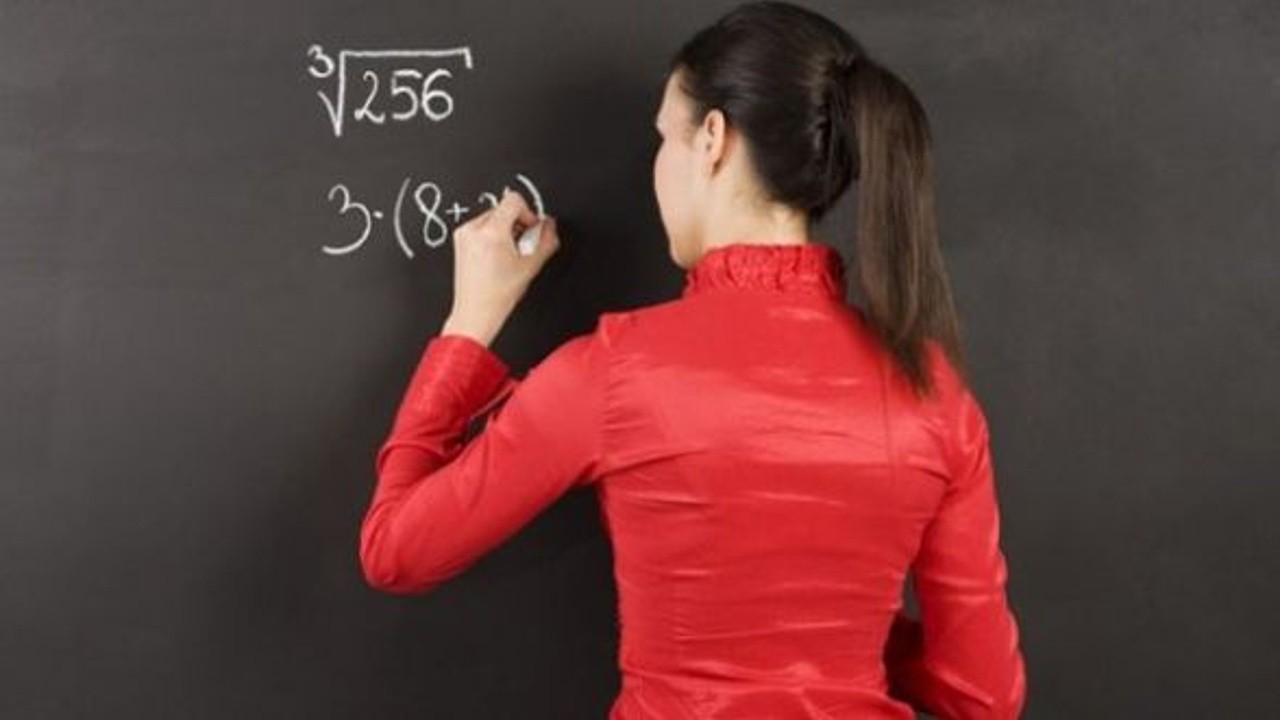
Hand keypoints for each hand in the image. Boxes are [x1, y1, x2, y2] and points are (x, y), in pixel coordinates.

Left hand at [441, 188, 559, 345]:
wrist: (475, 312)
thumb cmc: (498, 295)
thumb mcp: (531, 266)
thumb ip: (547, 240)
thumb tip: (550, 225)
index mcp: (492, 232)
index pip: (514, 200)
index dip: (529, 213)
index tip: (531, 230)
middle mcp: (473, 229)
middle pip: (503, 209)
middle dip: (516, 224)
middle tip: (521, 246)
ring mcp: (464, 234)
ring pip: (492, 217)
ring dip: (504, 229)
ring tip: (508, 253)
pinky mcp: (459, 241)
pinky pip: (480, 227)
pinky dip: (491, 236)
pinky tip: (495, 256)